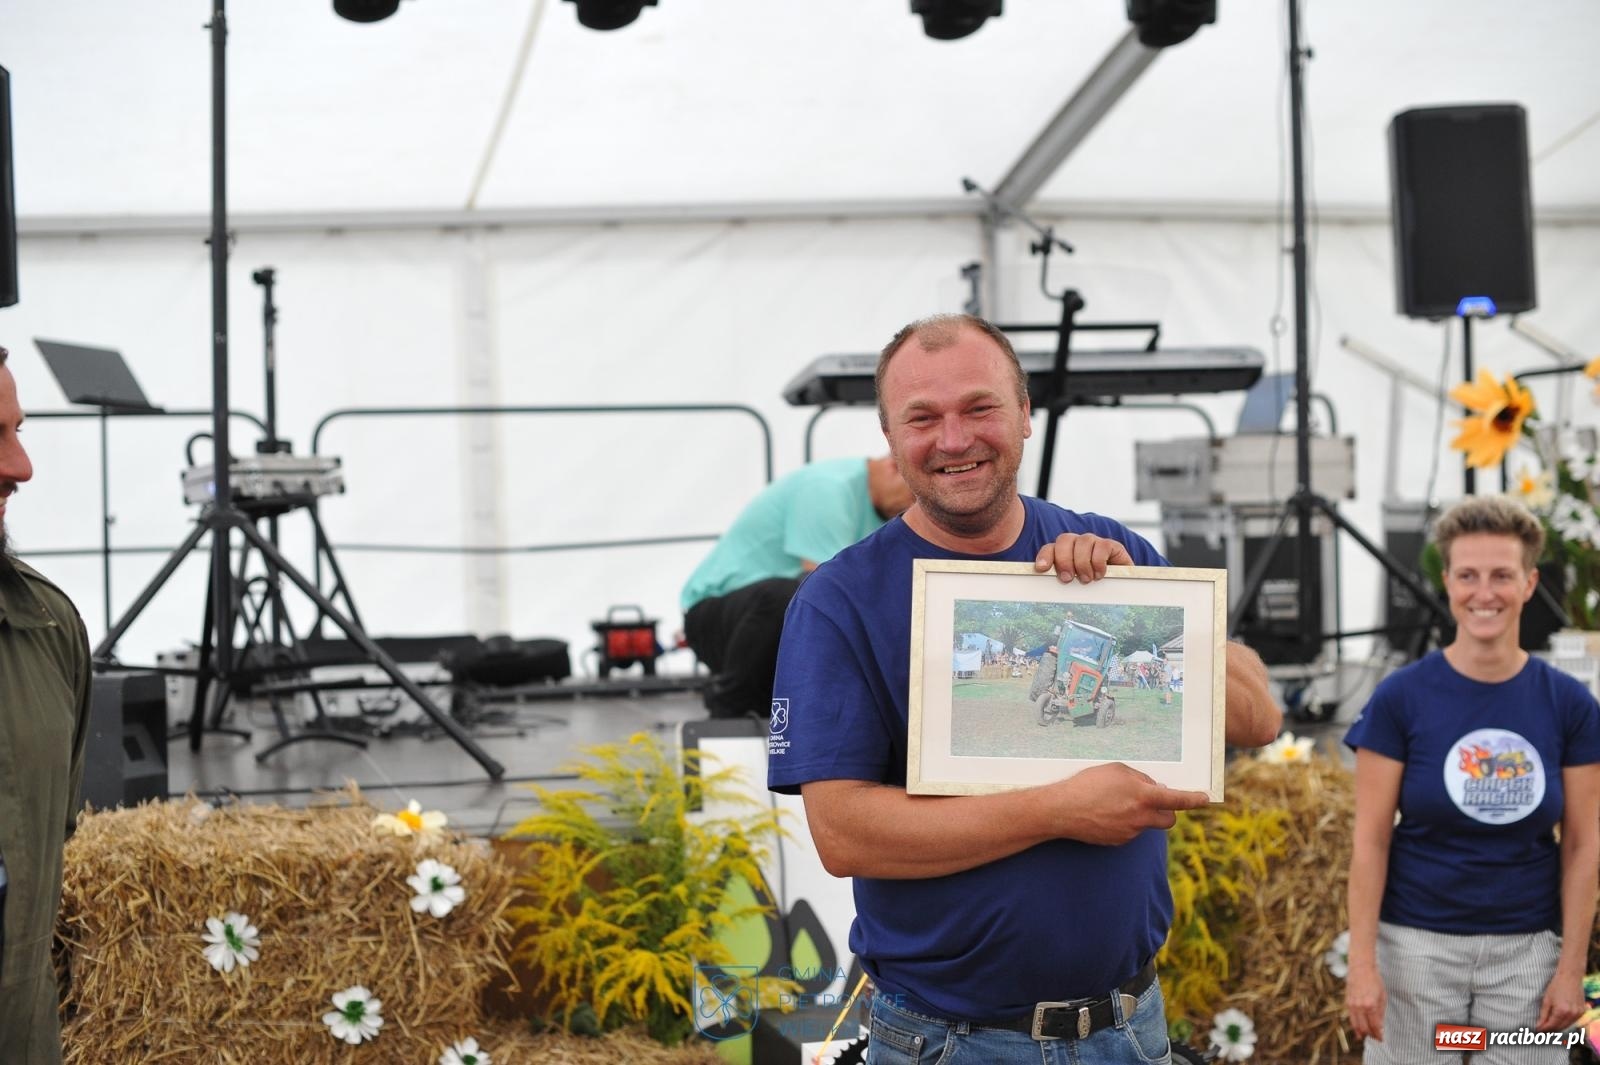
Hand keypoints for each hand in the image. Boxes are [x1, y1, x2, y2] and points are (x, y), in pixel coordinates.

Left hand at [1034, 534, 1134, 583]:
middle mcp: (1078, 544)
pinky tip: (1099, 574)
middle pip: (1065, 539)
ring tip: (1086, 579)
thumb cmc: (1093, 590)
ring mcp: (1095, 542)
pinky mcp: (1112, 546)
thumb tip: (1044, 591)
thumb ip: (1062, 582)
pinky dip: (1099, 561)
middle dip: (1064, 559)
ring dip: (1082, 562)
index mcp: (1064, 552)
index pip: (1050, 547)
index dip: (1045, 556)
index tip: (1041, 569)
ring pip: (1083, 541)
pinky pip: (1102, 546)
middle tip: (1067, 578)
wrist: (1121, 589)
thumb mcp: (1075, 586)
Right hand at [1043, 763, 1208, 845]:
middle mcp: (1140, 818)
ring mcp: (1130, 833)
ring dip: (1141, 815)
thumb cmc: (1087, 784)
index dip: (1194, 800)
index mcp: (1142, 797)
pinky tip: (1106, 814)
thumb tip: (1155, 789)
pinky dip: (1125, 823)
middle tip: (1155, 801)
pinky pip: (1130, 831)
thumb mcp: (1116, 770)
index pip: (1177, 800)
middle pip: (1169, 819)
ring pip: (1147, 824)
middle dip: (1168, 811)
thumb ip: (1140, 779)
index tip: (1205, 799)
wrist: (1061, 810)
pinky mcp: (1118, 841)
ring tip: (1116, 803)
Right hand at [1346, 961, 1384, 1041]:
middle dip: (1371, 1035)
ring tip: (1366, 1036)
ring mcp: (1352, 1004)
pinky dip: (1354, 1025)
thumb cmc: (1374, 980)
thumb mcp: (1382, 996)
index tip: (1381, 1039)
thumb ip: (1380, 1012)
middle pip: (1364, 1028)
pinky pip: (1351, 1017)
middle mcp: (1360, 1006)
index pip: (1375, 1026)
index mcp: (1371, 1005)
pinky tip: (1358, 1029)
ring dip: (1361, 1032)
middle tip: (1376, 1038)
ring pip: (1355, 1024)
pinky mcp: (1347, 1002)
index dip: (1378, 1034)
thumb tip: (1380, 1026)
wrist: (1361, 967)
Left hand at [1536, 965, 1584, 1031]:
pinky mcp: (1582, 1011)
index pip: (1551, 1025)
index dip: (1543, 1028)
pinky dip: (1566, 1022)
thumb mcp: (1546, 1000)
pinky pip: (1573, 1021)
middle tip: (1542, 1028)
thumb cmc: (1556, 986)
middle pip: (1560, 1027)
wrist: (1570, 977)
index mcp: (1561, 1011)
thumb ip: (1543, 1014)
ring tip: (1549, 1025)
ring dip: (1558, 1027)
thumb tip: (1538, 1026)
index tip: (1537, 1029)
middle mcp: (1571, 1014)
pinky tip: (1559, 1020)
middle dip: (1550, 1029)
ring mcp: (1578, 1013)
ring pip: (1567, 1025)